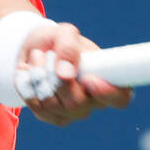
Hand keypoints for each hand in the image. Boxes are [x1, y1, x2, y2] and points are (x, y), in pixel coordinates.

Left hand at [15, 23, 132, 126]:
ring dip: (39, 78)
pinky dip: (29, 88)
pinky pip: (38, 109)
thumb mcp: (64, 33)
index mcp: (108, 79)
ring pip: (53, 106)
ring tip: (37, 57)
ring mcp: (74, 112)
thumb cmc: (57, 41)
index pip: (120, 98)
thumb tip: (66, 73)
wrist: (35, 50)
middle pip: (77, 104)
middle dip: (55, 78)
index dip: (107, 93)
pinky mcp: (53, 117)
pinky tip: (31, 75)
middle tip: (48, 55)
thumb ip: (68, 47)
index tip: (88, 79)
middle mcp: (94, 101)